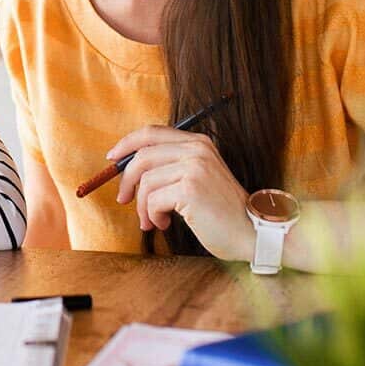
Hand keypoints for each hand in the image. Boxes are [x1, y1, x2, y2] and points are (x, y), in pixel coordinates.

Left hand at [109, 126, 253, 261]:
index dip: (127, 144)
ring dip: (142, 207)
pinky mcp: (190, 188)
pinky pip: (152, 200)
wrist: (253, 232)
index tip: (112, 158)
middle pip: (142, 156)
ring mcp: (194, 167)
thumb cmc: (222, 212)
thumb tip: (128, 168)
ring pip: (145, 182)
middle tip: (124, 200)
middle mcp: (197, 150)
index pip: (151, 133)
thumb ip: (172, 167)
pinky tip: (164, 224)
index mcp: (198, 143)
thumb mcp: (199, 178)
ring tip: (153, 221)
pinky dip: (152, 216)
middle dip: (126, 181)